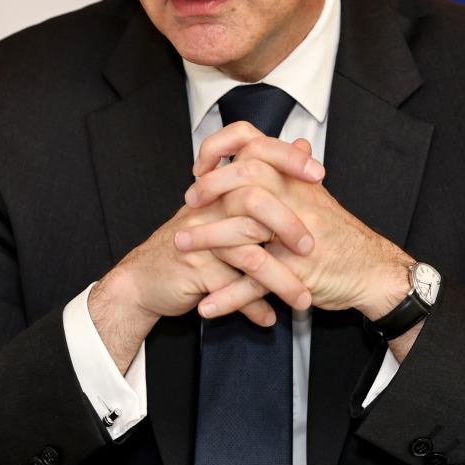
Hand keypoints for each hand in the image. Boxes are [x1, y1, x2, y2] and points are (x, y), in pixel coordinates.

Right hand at [88, 135, 323, 370]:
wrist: (145, 278)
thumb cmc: (192, 243)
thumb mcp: (227, 209)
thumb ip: (266, 180)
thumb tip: (303, 147)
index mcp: (222, 186)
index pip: (255, 155)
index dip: (287, 159)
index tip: (319, 176)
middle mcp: (211, 207)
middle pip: (255, 202)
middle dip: (288, 226)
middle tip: (311, 249)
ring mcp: (201, 238)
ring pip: (249, 254)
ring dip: (281, 280)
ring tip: (303, 299)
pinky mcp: (194, 269)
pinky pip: (232, 288)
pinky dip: (253, 307)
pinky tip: (268, 318)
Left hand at [180, 124, 414, 320]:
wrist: (371, 270)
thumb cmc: (340, 234)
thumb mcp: (318, 197)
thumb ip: (298, 172)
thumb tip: (294, 143)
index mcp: (296, 180)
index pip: (254, 144)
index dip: (222, 148)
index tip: (201, 165)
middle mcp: (296, 201)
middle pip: (245, 180)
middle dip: (209, 190)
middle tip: (189, 202)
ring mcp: (295, 236)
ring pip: (243, 230)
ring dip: (206, 239)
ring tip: (179, 246)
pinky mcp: (296, 272)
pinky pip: (255, 283)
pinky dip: (228, 297)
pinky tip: (206, 306)